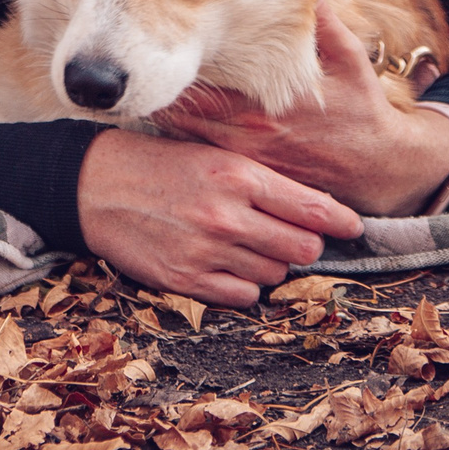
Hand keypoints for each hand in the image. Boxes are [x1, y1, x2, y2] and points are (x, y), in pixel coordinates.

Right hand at [78, 127, 361, 307]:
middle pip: (302, 248)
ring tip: (248, 245)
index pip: (312, 208)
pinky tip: (227, 264)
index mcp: (237, 175)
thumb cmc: (158, 163)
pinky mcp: (186, 280)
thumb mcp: (212, 153)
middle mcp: (227, 216)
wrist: (95, 185)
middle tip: (293, 236)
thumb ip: (259, 177)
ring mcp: (206, 252)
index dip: (340, 220)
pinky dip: (243, 285)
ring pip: (274, 274)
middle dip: (304, 244)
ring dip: (270, 263)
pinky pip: (242, 297)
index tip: (353, 225)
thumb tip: (311, 205)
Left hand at [155, 2, 448, 217]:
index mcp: (264, 107)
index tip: (143, 57)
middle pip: (184, 120)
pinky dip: (184, 151)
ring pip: (189, 145)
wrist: (382, 171)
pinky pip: (207, 164)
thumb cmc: (363, 112)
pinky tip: (164, 139)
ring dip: (167, 125)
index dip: (167, 76)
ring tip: (134, 104)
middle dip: (155, 100)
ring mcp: (248, 163)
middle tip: (125, 82)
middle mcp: (248, 138)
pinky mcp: (253, 179)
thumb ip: (326, 24)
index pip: (201, 90)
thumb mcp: (351, 60)